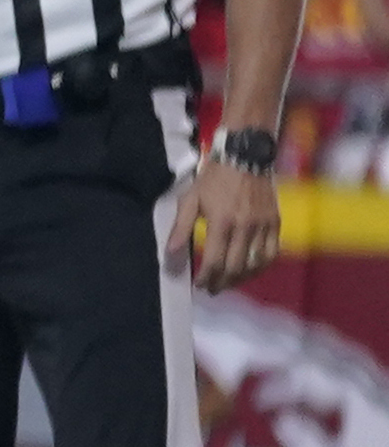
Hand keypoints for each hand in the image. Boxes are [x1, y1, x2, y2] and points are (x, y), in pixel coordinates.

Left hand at [170, 155, 280, 292]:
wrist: (245, 157)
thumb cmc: (213, 179)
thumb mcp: (190, 199)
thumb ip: (181, 227)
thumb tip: (170, 252)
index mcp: (222, 223)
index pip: (214, 261)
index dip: (206, 278)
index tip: (199, 285)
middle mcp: (245, 228)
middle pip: (235, 267)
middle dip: (222, 282)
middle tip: (213, 289)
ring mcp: (263, 226)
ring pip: (256, 264)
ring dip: (242, 278)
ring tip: (229, 282)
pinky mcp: (275, 222)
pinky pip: (271, 252)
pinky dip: (261, 266)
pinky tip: (250, 269)